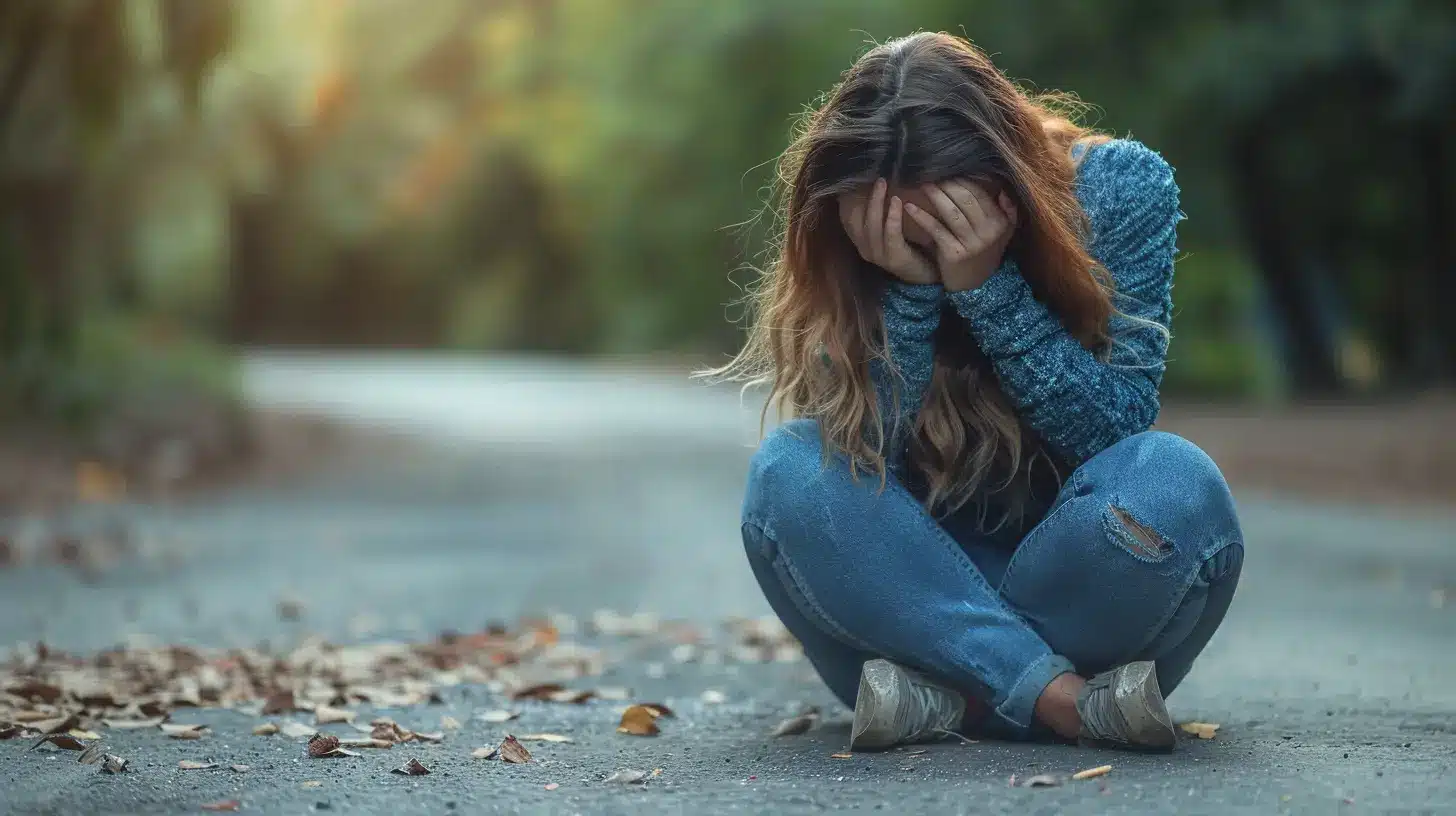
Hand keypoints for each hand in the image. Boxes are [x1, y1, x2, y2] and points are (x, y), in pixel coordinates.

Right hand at [839, 179, 938, 285]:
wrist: (929, 273)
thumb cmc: (912, 246)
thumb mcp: (892, 228)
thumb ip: (882, 212)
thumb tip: (879, 181)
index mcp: (862, 241)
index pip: (848, 218)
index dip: (849, 199)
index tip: (855, 178)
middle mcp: (865, 249)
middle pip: (858, 220)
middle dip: (865, 196)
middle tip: (876, 176)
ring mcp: (879, 256)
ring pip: (872, 226)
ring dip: (877, 203)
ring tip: (883, 182)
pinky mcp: (895, 259)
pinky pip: (891, 235)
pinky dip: (893, 217)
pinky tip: (897, 201)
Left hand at [902, 180, 1017, 291]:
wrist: (974, 285)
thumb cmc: (985, 253)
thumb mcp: (1003, 234)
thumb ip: (1008, 212)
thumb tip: (1004, 191)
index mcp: (999, 223)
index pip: (980, 194)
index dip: (963, 180)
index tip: (948, 169)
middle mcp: (987, 232)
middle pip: (965, 200)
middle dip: (947, 184)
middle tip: (931, 172)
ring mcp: (970, 244)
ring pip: (950, 212)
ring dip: (935, 195)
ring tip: (922, 183)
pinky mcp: (953, 253)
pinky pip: (936, 229)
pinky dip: (921, 217)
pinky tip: (909, 207)